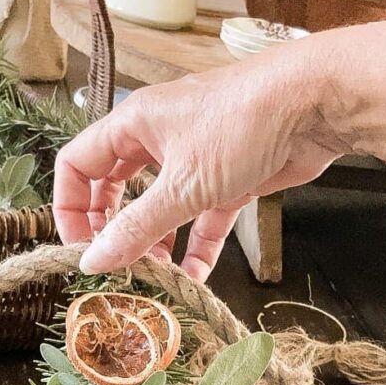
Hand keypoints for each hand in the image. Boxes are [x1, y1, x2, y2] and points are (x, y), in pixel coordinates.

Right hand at [54, 17, 385, 280]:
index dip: (71, 207)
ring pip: (162, 207)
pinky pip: (204, 218)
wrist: (314, 108)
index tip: (81, 247)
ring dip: (157, 242)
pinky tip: (196, 276)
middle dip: (115, 229)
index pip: (79, 165)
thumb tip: (94, 260)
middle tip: (119, 263)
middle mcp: (160, 139)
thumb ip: (136, 227)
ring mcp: (196, 159)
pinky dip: (198, 246)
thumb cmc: (242, 125)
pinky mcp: (230, 179)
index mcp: (134, 126)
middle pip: (118, 188)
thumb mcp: (180, 186)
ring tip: (158, 276)